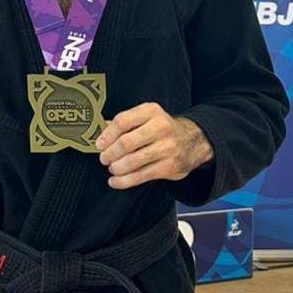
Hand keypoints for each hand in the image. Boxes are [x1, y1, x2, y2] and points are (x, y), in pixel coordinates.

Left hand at [95, 103, 212, 189]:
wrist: (193, 141)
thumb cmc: (161, 129)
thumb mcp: (146, 118)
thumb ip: (124, 123)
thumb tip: (98, 131)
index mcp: (151, 111)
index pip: (122, 121)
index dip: (107, 135)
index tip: (99, 145)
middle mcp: (160, 127)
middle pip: (126, 143)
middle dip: (110, 154)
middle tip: (104, 158)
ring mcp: (167, 147)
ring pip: (132, 161)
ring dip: (116, 168)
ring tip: (112, 168)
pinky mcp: (170, 166)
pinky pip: (141, 176)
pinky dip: (124, 181)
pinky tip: (116, 181)